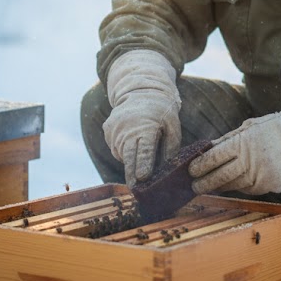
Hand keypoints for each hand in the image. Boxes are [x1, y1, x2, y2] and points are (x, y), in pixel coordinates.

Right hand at [103, 50, 180, 186]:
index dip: (144, 164)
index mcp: (146, 127)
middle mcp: (127, 128)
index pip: (144, 150)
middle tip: (135, 189)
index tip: (143, 178)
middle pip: (129, 156)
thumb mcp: (173, 126)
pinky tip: (131, 142)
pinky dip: (124, 150)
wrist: (140, 90)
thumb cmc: (162, 111)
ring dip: (130, 160)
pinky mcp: (107, 129)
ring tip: (140, 158)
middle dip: (132, 174)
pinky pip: (116, 147)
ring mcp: (115, 129)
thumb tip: (167, 170)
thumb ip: (171, 148)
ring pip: (122, 153)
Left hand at [188, 86, 280, 195]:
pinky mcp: (269, 187)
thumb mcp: (249, 127)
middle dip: (203, 183)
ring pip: (232, 186)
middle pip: (219, 177)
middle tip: (193, 186)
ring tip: (209, 185)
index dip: (199, 166)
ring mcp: (260, 176)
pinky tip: (234, 182)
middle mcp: (250, 162)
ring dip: (219, 186)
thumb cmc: (274, 129)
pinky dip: (239, 186)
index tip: (190, 170)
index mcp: (242, 143)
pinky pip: (248, 189)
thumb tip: (206, 149)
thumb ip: (227, 140)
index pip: (213, 158)